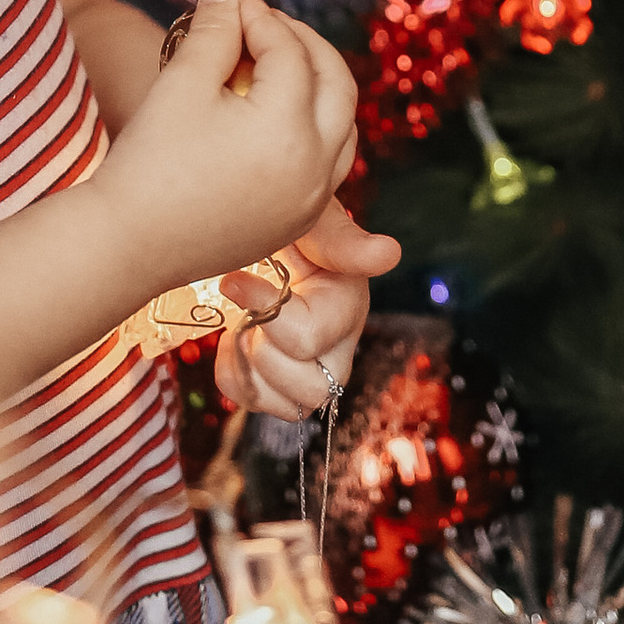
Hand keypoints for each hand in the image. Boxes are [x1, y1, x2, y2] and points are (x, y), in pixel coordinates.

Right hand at [102, 0, 361, 292]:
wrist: (126, 244)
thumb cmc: (149, 160)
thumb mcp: (182, 83)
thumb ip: (213, 29)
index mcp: (288, 130)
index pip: (289, 52)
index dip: (260, 16)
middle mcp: (315, 167)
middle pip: (336, 82)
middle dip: (304, 42)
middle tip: (265, 22)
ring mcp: (311, 199)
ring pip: (342, 124)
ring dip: (318, 84)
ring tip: (275, 61)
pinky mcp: (296, 221)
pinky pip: (329, 162)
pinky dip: (315, 126)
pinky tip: (277, 111)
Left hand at [212, 195, 400, 417]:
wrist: (257, 229)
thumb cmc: (285, 220)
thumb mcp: (310, 218)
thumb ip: (342, 238)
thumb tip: (389, 254)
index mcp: (348, 302)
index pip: (310, 337)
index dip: (267, 314)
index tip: (234, 280)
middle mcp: (340, 346)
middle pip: (313, 389)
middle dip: (264, 352)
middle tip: (245, 311)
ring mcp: (314, 370)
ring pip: (289, 406)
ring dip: (250, 368)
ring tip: (241, 324)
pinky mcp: (282, 385)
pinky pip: (255, 403)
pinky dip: (235, 375)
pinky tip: (236, 338)